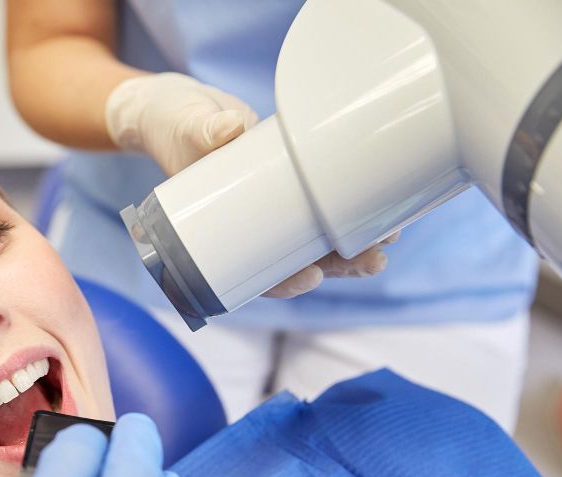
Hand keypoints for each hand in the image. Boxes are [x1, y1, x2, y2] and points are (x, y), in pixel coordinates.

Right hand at [106, 72, 399, 297]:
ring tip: (389, 235)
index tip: (310, 276)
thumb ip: (203, 129)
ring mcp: (273, 204)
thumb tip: (228, 129)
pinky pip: (323, 202)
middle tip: (374, 259)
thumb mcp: (184, 127)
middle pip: (296, 261)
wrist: (179, 108)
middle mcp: (251, 225)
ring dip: (354, 242)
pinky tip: (382, 204)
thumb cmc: (172, 125)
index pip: (252, 273)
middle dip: (337, 264)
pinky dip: (350, 207)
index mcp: (219, 233)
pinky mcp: (291, 178)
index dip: (283, 283)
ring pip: (316, 237)